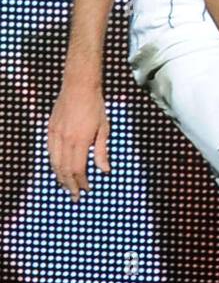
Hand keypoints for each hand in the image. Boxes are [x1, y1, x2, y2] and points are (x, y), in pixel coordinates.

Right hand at [47, 83, 109, 201]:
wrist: (79, 86)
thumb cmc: (95, 106)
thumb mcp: (104, 128)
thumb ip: (102, 151)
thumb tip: (105, 170)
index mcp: (80, 140)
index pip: (77, 169)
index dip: (81, 182)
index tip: (86, 189)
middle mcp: (65, 139)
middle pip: (64, 169)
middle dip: (69, 184)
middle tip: (75, 196)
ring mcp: (55, 134)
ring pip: (54, 162)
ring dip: (60, 176)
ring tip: (66, 186)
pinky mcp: (50, 129)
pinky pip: (50, 151)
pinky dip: (54, 163)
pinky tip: (59, 169)